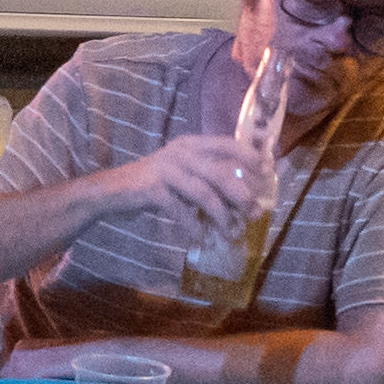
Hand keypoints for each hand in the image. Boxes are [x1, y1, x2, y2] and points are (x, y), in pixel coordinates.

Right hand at [106, 131, 274, 230]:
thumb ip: (212, 182)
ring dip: (222, 217)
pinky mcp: (153, 189)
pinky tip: (201, 239)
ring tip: (231, 234)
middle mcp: (180, 152)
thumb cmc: (156, 184)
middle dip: (240, 195)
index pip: (227, 144)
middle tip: (254, 214)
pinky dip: (194, 227)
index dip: (250, 157)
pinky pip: (182, 211)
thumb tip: (250, 204)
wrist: (114, 190)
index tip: (269, 172)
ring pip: (204, 194)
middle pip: (220, 172)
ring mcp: (166, 169)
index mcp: (192, 144)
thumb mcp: (186, 175)